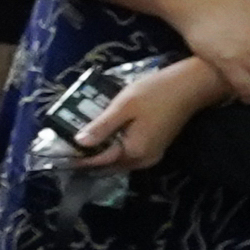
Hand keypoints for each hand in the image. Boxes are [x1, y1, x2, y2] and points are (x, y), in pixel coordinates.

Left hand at [72, 55, 224, 173]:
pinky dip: (114, 148)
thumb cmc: (156, 93)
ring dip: (101, 154)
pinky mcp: (156, 146)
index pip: (99, 161)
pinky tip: (103, 136)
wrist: (191, 85)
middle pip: (109, 164)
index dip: (78, 159)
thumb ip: (102, 126)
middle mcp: (143, 160)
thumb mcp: (124, 107)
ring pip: (119, 160)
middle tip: (66, 148)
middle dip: (88, 159)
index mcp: (134, 152)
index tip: (58, 155)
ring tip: (80, 142)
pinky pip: (129, 153)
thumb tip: (79, 143)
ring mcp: (151, 154)